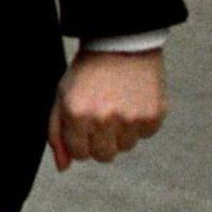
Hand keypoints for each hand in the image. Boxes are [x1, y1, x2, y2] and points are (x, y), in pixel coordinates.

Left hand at [48, 49, 165, 168]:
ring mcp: (130, 119)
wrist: (121, 45)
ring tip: (117, 105)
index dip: (81, 142)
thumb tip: (64, 167)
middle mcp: (103, 119)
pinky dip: (140, 123)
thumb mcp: (62, 98)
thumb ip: (57, 134)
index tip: (84, 126)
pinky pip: (146, 135)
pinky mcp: (154, 116)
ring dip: (121, 132)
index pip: (80, 154)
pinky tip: (133, 101)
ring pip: (125, 147)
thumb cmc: (87, 73)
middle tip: (101, 118)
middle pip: (104, 156)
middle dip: (100, 142)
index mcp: (76, 114)